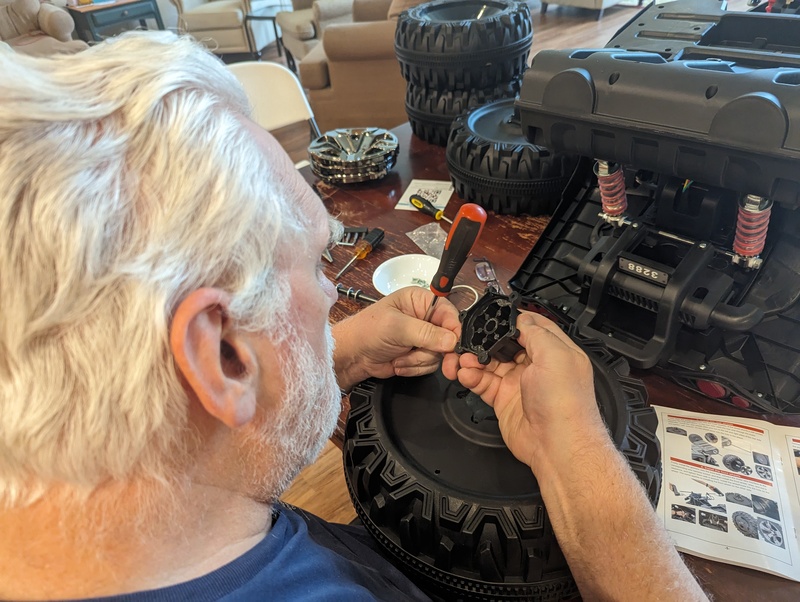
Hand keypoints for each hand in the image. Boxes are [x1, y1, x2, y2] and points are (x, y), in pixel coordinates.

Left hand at [333, 286, 460, 391]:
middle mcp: (425, 317)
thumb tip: (451, 340)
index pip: (449, 313)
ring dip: (419, 360)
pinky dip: (415, 367)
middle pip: (448, 337)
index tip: (452, 345)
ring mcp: (423, 337)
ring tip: (400, 357)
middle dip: (433, 350)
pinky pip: (430, 365)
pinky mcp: (420, 354)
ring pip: (440, 354)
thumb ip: (425, 333)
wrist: (353, 355)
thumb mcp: (396, 327)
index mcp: (420, 300)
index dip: (453, 330)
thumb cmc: (367, 331)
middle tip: (422, 356)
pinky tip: (399, 363)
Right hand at [455, 311, 605, 471]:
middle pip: (505, 344)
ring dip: (474, 358)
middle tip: (469, 337)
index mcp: (554, 352)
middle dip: (486, 339)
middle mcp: (537, 366)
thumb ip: (536, 333)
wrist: (556, 445)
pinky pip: (483, 383)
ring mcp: (519, 383)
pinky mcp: (504, 400)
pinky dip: (471, 376)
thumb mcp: (555, 356)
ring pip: (490, 362)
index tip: (493, 316)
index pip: (531, 327)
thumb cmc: (565, 404)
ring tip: (462, 358)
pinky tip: (464, 373)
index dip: (512, 320)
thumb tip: (522, 318)